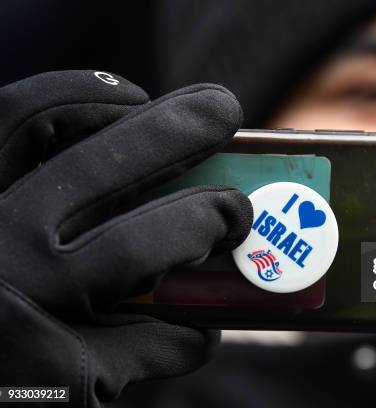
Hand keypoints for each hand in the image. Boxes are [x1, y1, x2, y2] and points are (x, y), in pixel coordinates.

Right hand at [0, 70, 251, 406]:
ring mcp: (30, 312)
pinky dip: (194, 328)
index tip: (137, 96)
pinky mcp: (69, 376)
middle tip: (223, 111)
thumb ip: (32, 210)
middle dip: (178, 129)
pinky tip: (204, 324)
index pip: (22, 120)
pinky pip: (161, 338)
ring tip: (235, 216)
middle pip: (101, 166)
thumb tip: (138, 176)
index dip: (85, 96)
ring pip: (143, 247)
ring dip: (205, 222)